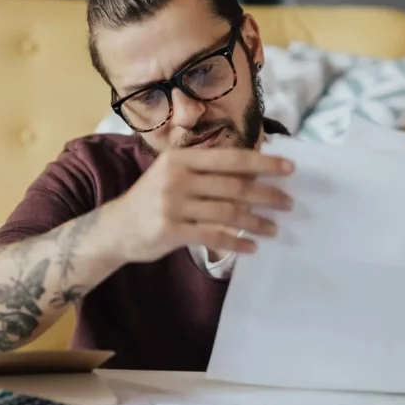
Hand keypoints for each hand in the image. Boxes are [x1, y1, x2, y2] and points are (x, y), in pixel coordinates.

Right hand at [109, 148, 294, 262]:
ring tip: (274, 228)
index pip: (230, 158)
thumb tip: (253, 172)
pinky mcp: (170, 230)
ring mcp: (172, 204)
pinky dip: (237, 242)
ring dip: (257, 221)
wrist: (116, 228)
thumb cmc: (152, 199)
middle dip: (267, 195)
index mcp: (181, 159)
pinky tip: (251, 246)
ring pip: (228, 212)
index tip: (288, 168)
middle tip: (288, 203)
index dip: (262, 163)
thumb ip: (207, 172)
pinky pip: (214, 236)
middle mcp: (177, 178)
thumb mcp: (174, 175)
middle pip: (234, 185)